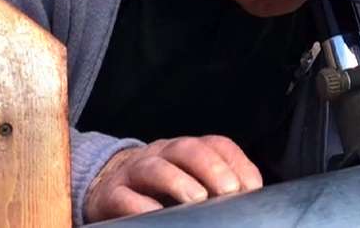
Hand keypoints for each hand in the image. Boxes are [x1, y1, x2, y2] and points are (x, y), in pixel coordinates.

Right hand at [83, 135, 263, 221]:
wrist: (108, 190)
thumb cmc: (161, 190)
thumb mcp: (192, 182)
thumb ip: (217, 188)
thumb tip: (251, 202)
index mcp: (186, 151)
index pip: (216, 145)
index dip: (236, 162)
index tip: (252, 187)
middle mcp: (161, 154)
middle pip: (187, 149)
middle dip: (211, 167)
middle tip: (229, 190)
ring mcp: (134, 172)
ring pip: (154, 167)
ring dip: (177, 181)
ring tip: (197, 199)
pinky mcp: (111, 194)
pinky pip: (123, 196)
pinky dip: (139, 205)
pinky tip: (155, 214)